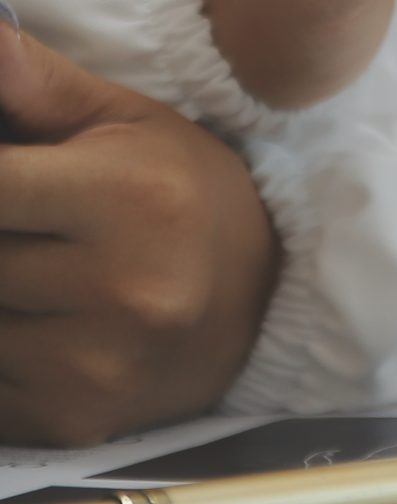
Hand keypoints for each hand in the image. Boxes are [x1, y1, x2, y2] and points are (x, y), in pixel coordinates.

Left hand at [0, 9, 277, 446]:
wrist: (263, 305)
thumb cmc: (189, 198)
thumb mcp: (132, 124)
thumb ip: (42, 85)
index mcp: (130, 199)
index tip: (11, 183)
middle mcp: (120, 287)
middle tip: (34, 229)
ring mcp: (94, 363)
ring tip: (42, 271)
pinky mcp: (73, 417)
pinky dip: (4, 351)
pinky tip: (44, 326)